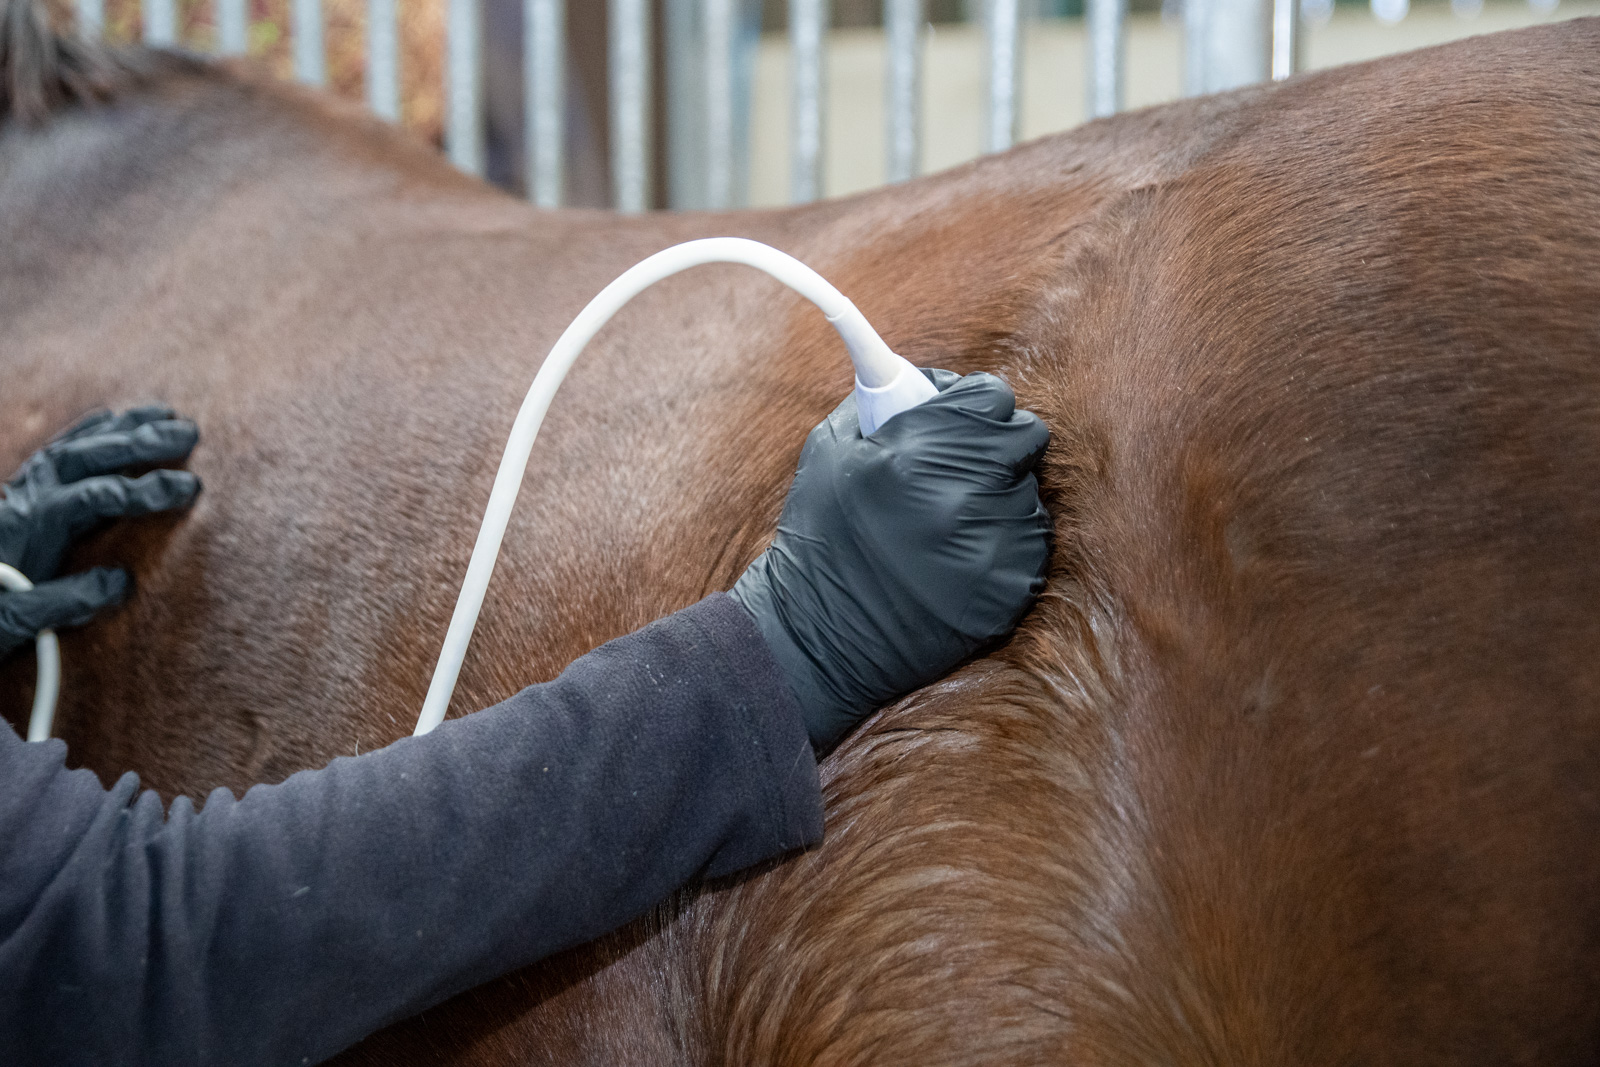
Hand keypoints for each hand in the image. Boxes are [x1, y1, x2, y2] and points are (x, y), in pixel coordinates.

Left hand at [0, 407, 200, 658]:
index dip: (140, 491)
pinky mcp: (22, 492)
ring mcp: (22, 491)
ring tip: (168, 415)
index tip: (187, 488)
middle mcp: (24, 499)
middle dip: (138, 443)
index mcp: (28, 529)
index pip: (90, 497)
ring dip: (121, 428)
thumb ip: (63, 602)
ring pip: (73, 447)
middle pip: (83, 459)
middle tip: (188, 434)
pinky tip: (115, 419)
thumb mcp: (15, 622)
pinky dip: (89, 431)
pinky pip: (58, 448)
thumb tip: (122, 582)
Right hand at [732, 370, 1050, 752]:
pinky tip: (960, 558)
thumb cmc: (821, 538)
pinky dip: (1005, 544)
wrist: (820, 639)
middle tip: (964, 465)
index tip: (961, 418)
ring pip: (1031, 493)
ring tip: (951, 522)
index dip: (975, 404)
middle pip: (1025, 437)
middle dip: (997, 443)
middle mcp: (963, 497)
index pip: (992, 396)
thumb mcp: (832, 452)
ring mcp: (992, 547)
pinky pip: (1032, 543)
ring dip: (1001, 496)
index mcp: (915, 455)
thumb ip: (885, 401)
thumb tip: (936, 381)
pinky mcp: (1010, 590)